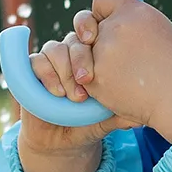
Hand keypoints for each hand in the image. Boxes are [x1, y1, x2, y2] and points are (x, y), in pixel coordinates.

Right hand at [15, 31, 132, 171]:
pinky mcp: (32, 73)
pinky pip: (35, 62)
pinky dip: (46, 74)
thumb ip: (119, 115)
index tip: (96, 41)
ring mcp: (50, 63)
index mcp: (92, 59)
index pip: (92, 32)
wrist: (61, 143)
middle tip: (87, 81)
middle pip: (73, 40)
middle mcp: (71, 56)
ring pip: (54, 49)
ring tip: (73, 96)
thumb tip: (140, 118)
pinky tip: (57, 92)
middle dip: (80, 59)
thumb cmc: (87, 125)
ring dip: (64, 70)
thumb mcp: (105, 120)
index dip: (92, 29)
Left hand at [56, 0, 171, 139]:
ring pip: (77, 50)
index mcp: (132, 10)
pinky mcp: (95, 79)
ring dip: (86, 61)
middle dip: (90, 38)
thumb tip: (102, 21)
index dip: (99, 14)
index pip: (101, 0)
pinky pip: (80, 76)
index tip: (102, 25)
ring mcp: (103, 53)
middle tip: (98, 49)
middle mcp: (115, 27)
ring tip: (112, 74)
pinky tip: (114, 88)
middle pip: (85, 25)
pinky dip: (93, 83)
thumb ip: (129, 20)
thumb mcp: (157, 28)